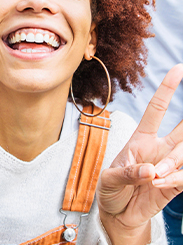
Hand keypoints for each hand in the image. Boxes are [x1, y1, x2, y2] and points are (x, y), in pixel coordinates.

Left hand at [97, 64, 182, 239]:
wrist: (117, 214)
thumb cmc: (111, 189)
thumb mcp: (110, 178)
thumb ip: (129, 173)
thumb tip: (151, 170)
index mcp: (141, 139)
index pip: (157, 110)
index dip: (166, 89)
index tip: (178, 70)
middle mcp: (158, 148)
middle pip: (182, 128)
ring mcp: (168, 165)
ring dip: (173, 163)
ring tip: (155, 177)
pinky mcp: (174, 185)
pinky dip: (175, 179)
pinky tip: (159, 184)